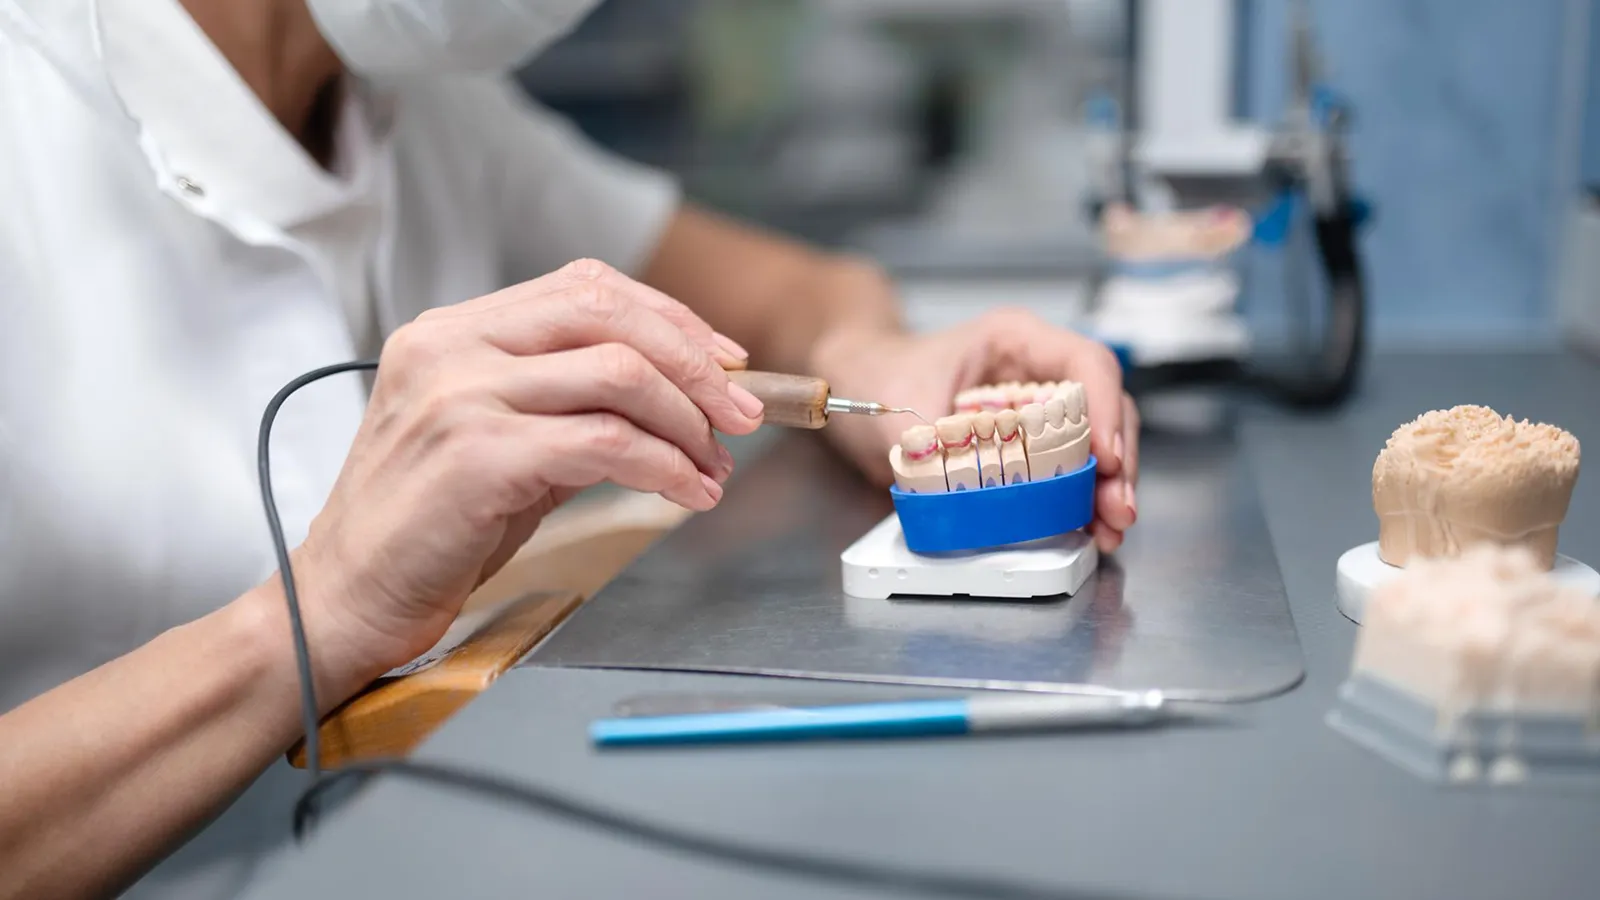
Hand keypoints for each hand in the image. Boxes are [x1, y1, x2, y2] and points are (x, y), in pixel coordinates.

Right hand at [287, 259, 764, 697]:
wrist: (343, 600)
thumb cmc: (427, 529)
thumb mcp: (500, 442)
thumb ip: (571, 405)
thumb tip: (679, 397)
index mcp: (452, 330)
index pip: (583, 287)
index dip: (668, 316)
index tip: (723, 360)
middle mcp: (450, 346)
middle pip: (608, 313)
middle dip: (695, 361)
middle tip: (742, 412)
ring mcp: (459, 395)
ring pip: (617, 373)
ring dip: (687, 422)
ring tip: (713, 466)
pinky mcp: (476, 455)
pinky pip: (604, 442)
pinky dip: (663, 466)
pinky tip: (685, 492)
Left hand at [811, 309, 1138, 553]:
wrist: (852, 389)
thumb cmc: (875, 373)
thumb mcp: (894, 404)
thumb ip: (923, 445)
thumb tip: (953, 494)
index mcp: (1014, 341)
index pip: (1084, 363)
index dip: (1103, 409)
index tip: (1104, 457)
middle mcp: (1035, 373)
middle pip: (1102, 409)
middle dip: (1117, 461)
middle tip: (1117, 508)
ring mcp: (1035, 411)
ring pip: (1094, 443)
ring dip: (1107, 487)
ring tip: (1111, 528)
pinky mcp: (1026, 447)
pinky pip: (1065, 470)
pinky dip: (1081, 499)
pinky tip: (1088, 529)